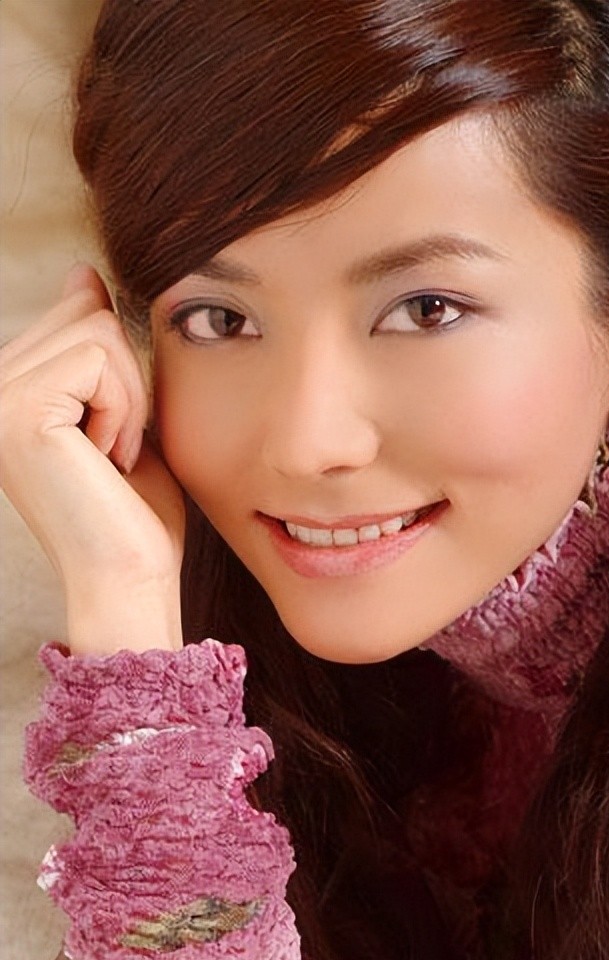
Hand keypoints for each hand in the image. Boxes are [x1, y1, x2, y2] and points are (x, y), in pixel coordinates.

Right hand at [0, 265, 184, 652]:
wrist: (131, 578)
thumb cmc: (135, 513)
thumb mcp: (120, 413)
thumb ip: (98, 350)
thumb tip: (81, 271)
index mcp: (6, 390)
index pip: (78, 312)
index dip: (121, 371)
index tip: (110, 442)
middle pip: (88, 314)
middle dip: (128, 384)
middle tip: (114, 454)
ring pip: (98, 331)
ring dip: (129, 399)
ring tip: (109, 458)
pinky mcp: (17, 407)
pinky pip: (99, 359)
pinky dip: (123, 410)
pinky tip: (106, 460)